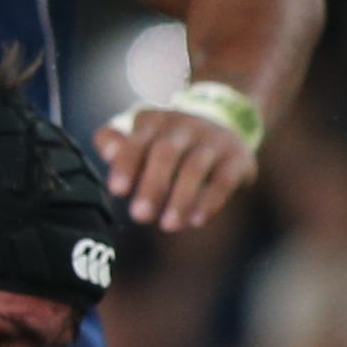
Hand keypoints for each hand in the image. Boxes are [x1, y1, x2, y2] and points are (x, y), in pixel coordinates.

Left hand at [91, 105, 254, 232]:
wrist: (224, 123)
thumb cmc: (165, 142)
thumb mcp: (139, 137)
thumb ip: (114, 143)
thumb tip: (108, 151)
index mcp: (155, 121)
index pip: (137, 139)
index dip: (126, 164)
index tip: (117, 191)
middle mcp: (185, 126)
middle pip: (166, 153)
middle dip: (152, 186)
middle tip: (140, 216)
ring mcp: (213, 140)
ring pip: (196, 167)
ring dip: (181, 199)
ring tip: (168, 225)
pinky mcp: (237, 158)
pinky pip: (224, 180)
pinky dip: (210, 202)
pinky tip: (196, 221)